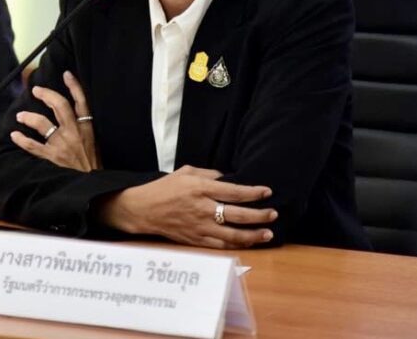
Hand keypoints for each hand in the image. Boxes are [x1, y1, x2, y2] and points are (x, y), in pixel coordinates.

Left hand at [10, 71, 101, 171]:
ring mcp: (62, 145)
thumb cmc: (93, 167)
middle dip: (46, 95)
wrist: (94, 188)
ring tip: (20, 115)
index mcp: (87, 128)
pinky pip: (33, 146)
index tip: (66, 74)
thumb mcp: (95, 144)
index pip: (82, 102)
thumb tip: (78, 116)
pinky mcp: (52, 158)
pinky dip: (22, 140)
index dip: (74, 86)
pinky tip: (14, 135)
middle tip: (36, 90)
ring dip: (29, 117)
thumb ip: (86, 130)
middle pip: (60, 105)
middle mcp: (74, 133)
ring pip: (43, 123)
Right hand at [97, 165, 276, 248]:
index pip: (234, 191)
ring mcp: (200, 226)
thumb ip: (208, 174)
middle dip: (259, 215)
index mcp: (200, 188)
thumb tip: (228, 178)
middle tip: (273, 214)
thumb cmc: (164, 188)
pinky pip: (221, 245)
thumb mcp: (185, 172)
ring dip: (253, 235)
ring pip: (233, 234)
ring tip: (267, 233)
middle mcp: (203, 208)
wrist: (143, 209)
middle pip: (238, 214)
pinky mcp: (196, 239)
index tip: (267, 192)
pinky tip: (247, 243)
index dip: (254, 192)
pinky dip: (236, 245)